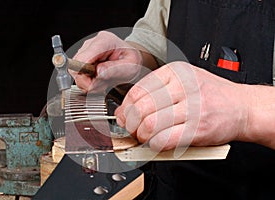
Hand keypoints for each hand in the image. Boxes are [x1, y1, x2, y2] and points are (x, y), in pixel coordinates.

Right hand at [69, 31, 142, 92]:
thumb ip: (115, 69)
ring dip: (89, 83)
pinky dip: (88, 82)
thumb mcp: (130, 67)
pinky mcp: (82, 60)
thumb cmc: (131, 61)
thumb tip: (99, 72)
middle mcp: (92, 44)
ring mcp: (86, 52)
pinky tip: (99, 80)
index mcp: (105, 41)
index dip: (84, 72)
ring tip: (103, 81)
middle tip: (102, 84)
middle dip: (88, 81)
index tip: (92, 83)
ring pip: (76, 72)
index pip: (84, 56)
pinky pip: (79, 75)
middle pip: (76, 66)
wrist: (130, 60)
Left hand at [115, 61, 248, 150]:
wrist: (242, 106)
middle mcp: (184, 87)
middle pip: (141, 108)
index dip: (126, 107)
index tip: (125, 116)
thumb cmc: (211, 94)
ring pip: (150, 124)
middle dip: (130, 123)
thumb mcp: (184, 80)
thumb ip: (157, 91)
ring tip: (144, 136)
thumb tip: (127, 109)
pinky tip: (157, 142)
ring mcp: (192, 107)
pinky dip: (155, 144)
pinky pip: (165, 139)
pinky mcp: (198, 128)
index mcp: (176, 72)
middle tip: (132, 129)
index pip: (138, 90)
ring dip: (141, 135)